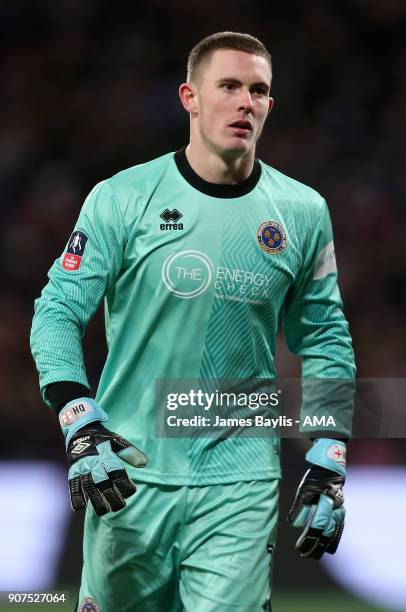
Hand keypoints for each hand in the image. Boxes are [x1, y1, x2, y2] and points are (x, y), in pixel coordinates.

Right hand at [59, 398, 147, 515]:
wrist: (80, 430)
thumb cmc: (103, 439)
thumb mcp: (117, 441)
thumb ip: (130, 453)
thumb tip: (145, 463)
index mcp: (107, 455)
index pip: (117, 472)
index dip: (125, 484)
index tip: (131, 492)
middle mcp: (95, 463)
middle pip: (103, 482)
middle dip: (112, 496)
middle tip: (119, 506)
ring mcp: (83, 468)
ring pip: (89, 487)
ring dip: (96, 500)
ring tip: (103, 512)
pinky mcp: (73, 471)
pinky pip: (73, 485)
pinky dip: (75, 496)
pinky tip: (79, 507)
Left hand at [287, 438, 345, 558]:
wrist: (331, 470)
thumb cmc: (315, 479)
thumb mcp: (304, 489)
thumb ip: (299, 507)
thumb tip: (293, 525)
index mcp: (326, 500)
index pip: (317, 524)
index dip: (308, 537)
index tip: (299, 547)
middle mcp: (336, 508)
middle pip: (326, 532)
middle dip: (315, 545)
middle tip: (303, 555)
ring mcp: (341, 511)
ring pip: (334, 533)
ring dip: (324, 545)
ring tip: (314, 556)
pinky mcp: (341, 513)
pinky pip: (339, 530)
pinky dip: (333, 540)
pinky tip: (328, 549)